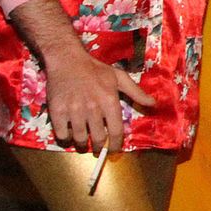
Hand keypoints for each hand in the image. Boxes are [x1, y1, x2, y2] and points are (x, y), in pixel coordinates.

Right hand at [42, 44, 156, 153]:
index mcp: (109, 101)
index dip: (117, 145)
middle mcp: (93, 108)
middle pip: (98, 139)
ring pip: (80, 139)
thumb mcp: (119, 77)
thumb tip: (153, 104)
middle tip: (99, 148)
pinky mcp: (57, 112)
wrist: (67, 60)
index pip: (116, 132)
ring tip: (84, 141)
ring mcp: (74, 111)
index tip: (115, 150)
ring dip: (83, 144)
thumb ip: (136, 93)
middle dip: (100, 148)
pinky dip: (66, 138)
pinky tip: (69, 133)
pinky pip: (62, 135)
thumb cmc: (95, 69)